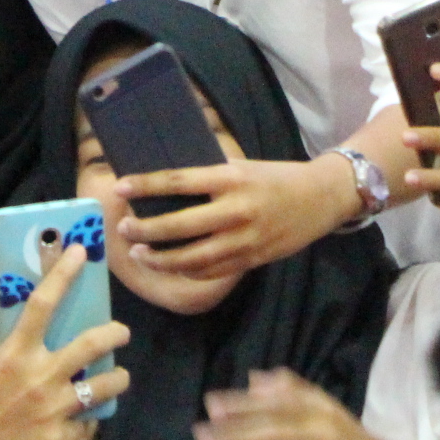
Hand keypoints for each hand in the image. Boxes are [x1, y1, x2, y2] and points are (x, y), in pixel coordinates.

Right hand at [0, 245, 131, 439]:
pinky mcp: (59, 438)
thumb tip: (30, 336)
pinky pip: (85, 425)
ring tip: (119, 377)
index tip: (81, 252)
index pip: (42, 303)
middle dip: (114, 334)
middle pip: (90, 344)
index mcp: (14, 353)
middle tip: (121, 332)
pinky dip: (85, 421)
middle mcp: (38, 377)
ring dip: (117, 379)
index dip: (63, 273)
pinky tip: (81, 420)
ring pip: (103, 386)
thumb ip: (6, 347)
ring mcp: (52, 409)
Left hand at [112, 154, 361, 281]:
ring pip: (193, 257)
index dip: (146, 186)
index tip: (120, 188)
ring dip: (161, 259)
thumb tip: (163, 185)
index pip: (178, 182)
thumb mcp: (240, 166)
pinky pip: (213, 271)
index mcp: (230, 178)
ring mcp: (245, 239)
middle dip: (146, 230)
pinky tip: (170, 267)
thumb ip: (208, 177)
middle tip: (124, 228)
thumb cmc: (273, 177)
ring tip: (139, 254)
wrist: (320, 198)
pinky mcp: (253, 259)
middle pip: (180, 225)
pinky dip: (187, 272)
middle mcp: (236, 210)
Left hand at [194, 369, 439, 439]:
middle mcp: (323, 433)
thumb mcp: (324, 405)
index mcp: (319, 408)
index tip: (211, 404)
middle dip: (234, 435)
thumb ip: (290, 389)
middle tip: (201, 438)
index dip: (242, 403)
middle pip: (273, 432)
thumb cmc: (345, 436)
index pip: (275, 403)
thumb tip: (252, 378)